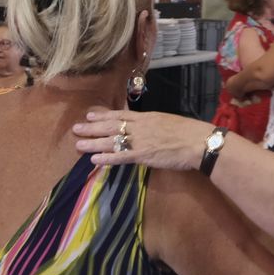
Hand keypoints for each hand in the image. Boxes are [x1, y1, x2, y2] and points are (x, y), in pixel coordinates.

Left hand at [72, 108, 214, 169]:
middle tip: (76, 128)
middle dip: (92, 128)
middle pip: (111, 126)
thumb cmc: (188, 132)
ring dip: (94, 143)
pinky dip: (106, 158)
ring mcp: (140, 141)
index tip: (90, 115)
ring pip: (112, 141)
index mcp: (147, 117)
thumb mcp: (168, 121)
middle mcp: (140, 127)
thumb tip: (147, 127)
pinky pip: (120, 156)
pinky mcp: (142, 155)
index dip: (103, 115)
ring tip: (78, 144)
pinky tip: (94, 159)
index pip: (120, 115)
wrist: (197, 141)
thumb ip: (154, 124)